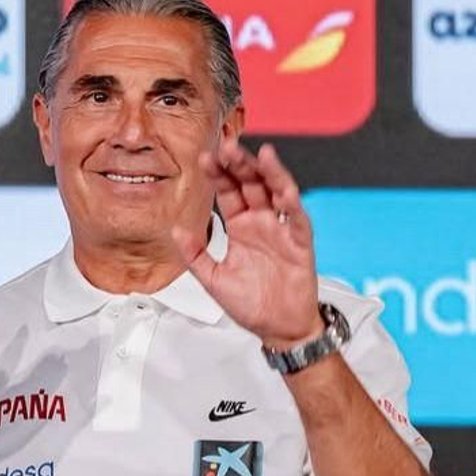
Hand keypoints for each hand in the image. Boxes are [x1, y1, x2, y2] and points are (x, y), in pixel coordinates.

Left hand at [172, 140, 322, 347]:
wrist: (278, 328)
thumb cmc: (252, 304)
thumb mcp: (213, 279)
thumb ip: (195, 254)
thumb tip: (175, 230)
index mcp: (241, 227)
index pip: (228, 191)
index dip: (218, 174)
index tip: (204, 158)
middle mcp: (261, 222)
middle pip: (251, 184)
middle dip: (240, 164)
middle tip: (227, 146)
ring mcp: (281, 230)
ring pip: (276, 192)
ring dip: (268, 173)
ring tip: (258, 154)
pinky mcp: (300, 243)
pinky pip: (296, 218)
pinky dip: (292, 202)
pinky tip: (284, 187)